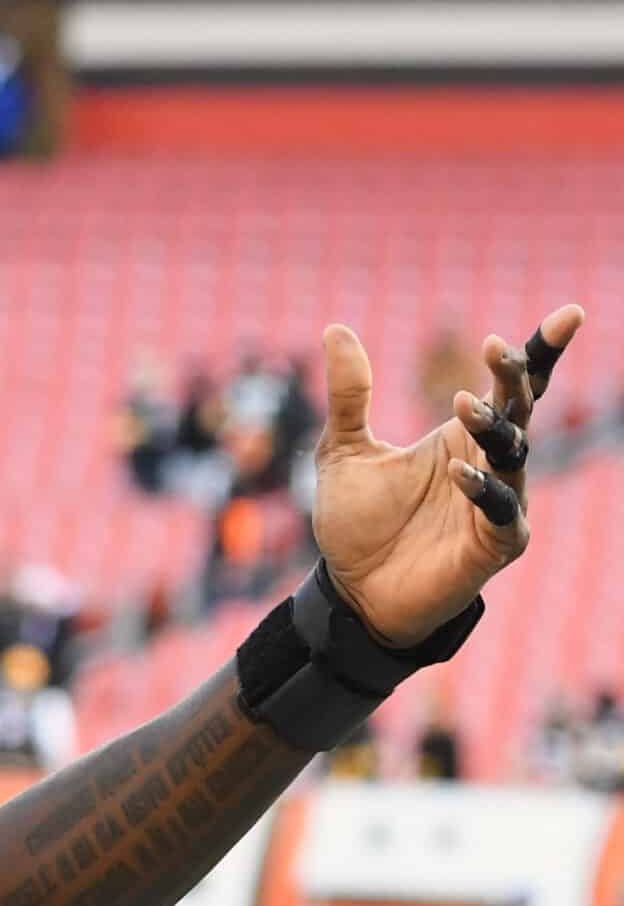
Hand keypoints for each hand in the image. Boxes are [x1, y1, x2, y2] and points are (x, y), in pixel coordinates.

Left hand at [312, 304, 583, 645]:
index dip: (539, 351)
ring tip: (463, 403)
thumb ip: (349, 394)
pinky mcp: (495, 542)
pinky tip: (458, 472)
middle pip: (519, 410)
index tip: (570, 314)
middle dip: (514, 378)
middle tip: (495, 350)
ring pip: (512, 455)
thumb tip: (335, 328)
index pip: (512, 387)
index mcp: (463, 435)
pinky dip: (483, 490)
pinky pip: (501, 511)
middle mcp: (490, 463)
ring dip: (492, 428)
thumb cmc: (357, 523)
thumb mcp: (343, 450)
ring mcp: (499, 502)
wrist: (351, 591)